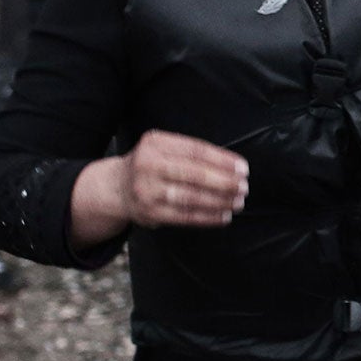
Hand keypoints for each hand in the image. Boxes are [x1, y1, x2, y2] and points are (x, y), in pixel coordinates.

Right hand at [115, 130, 247, 229]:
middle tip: (244, 186)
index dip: (222, 160)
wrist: (116, 187)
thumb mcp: (163, 148)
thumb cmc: (151, 165)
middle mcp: (148, 164)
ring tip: (238, 202)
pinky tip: (224, 216)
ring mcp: (147, 190)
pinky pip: (185, 215)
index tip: (242, 168)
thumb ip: (190, 153)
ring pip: (191, 197)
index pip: (195, 150)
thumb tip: (232, 167)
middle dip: (224, 181)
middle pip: (194, 174)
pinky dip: (208, 217)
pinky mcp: (150, 212)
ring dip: (219, 201)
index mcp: (155, 143)